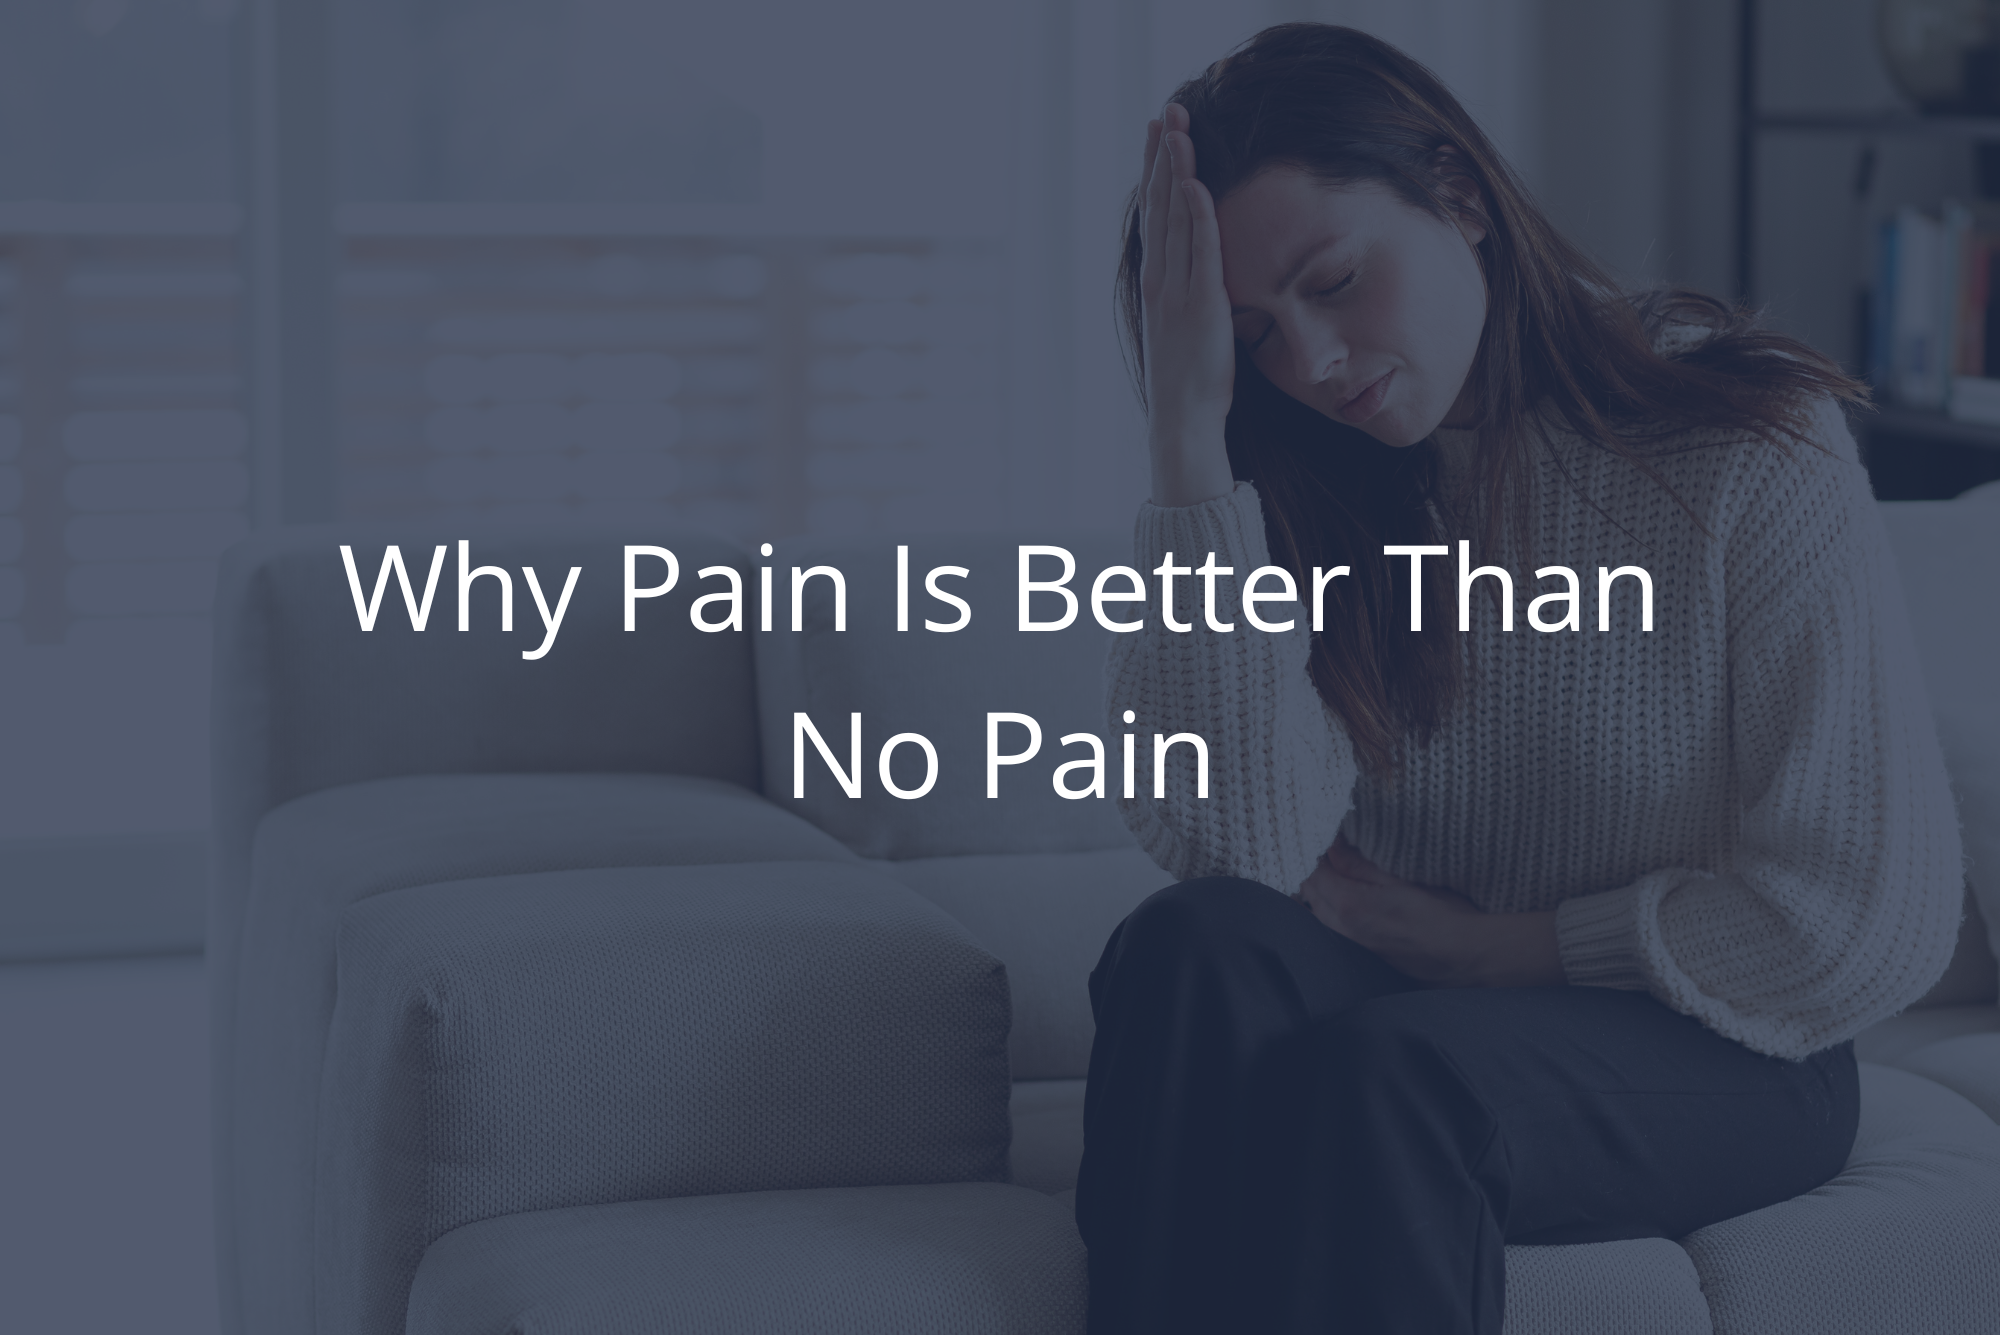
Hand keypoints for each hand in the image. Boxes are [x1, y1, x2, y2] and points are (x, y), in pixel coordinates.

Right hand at [1137, 102, 1236, 506]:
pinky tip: (1196, 185)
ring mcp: (1177, 292)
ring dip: (1177, 173)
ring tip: (1177, 131)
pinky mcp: (1199, 307)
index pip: (1158, 215)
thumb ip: (1193, 295)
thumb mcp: (1188, 329)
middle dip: (1163, 157)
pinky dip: (1197, 217)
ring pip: (1175, 219)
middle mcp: (1161, 281)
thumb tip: (1205, 274)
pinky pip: (1198, 252)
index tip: (1162, 135)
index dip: (1159, 173)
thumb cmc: (1191, 384)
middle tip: (1166, 113)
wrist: (1183, 422)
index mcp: (1158, 283)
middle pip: (1160, 205)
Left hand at [1296, 836, 1565, 987]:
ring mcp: (1352, 944)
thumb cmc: (1440, 915)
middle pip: (1310, 893)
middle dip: (1314, 869)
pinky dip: (1330, 907)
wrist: (1464, 956)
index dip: (1316, 850)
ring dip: (1321, 890)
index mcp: (1349, 905)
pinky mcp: (1364, 953)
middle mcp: (1343, 928)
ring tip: (1335, 868)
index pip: (1313, 873)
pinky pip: (1334, 926)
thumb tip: (1333, 847)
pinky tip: (1345, 896)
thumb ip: (1361, 865)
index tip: (1324, 833)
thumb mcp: (1400, 879)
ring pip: (1319, 912)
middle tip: (1327, 847)